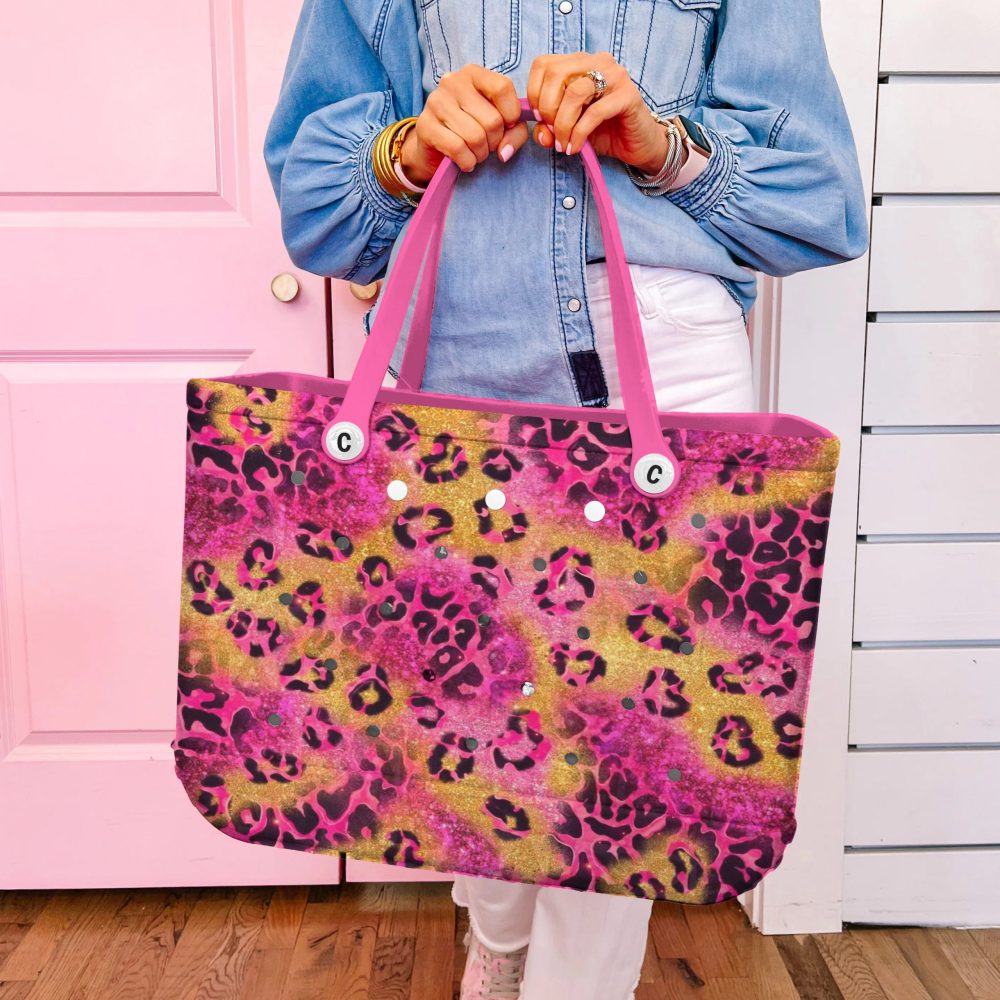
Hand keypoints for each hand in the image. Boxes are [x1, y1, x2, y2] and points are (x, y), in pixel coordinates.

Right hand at [400, 64, 529, 181]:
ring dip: (480, 154)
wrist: (434, 149)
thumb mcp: (500, 126)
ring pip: (476, 137)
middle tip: (486, 145)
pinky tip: (464, 161)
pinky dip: (467, 161)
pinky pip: (458, 149)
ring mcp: (436, 102)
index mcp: (473, 74)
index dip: (512, 114)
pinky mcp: (425, 125)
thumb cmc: (472, 131)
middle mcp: (452, 82)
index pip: (503, 88)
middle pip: (492, 119)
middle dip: (495, 142)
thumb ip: (515, 132)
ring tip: (475, 153)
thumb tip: (505, 151)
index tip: (507, 126)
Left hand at [526, 52, 670, 173]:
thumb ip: (549, 128)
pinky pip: (594, 112)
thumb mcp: (568, 130)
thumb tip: (540, 132)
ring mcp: (615, 75)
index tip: (539, 118)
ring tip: (563, 143)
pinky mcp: (628, 95)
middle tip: (552, 132)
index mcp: (580, 63)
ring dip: (563, 123)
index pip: (543, 64)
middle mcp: (597, 62)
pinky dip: (579, 133)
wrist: (637, 145)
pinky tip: (575, 147)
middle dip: (546, 109)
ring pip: (574, 92)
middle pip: (555, 74)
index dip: (534, 92)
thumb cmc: (603, 132)